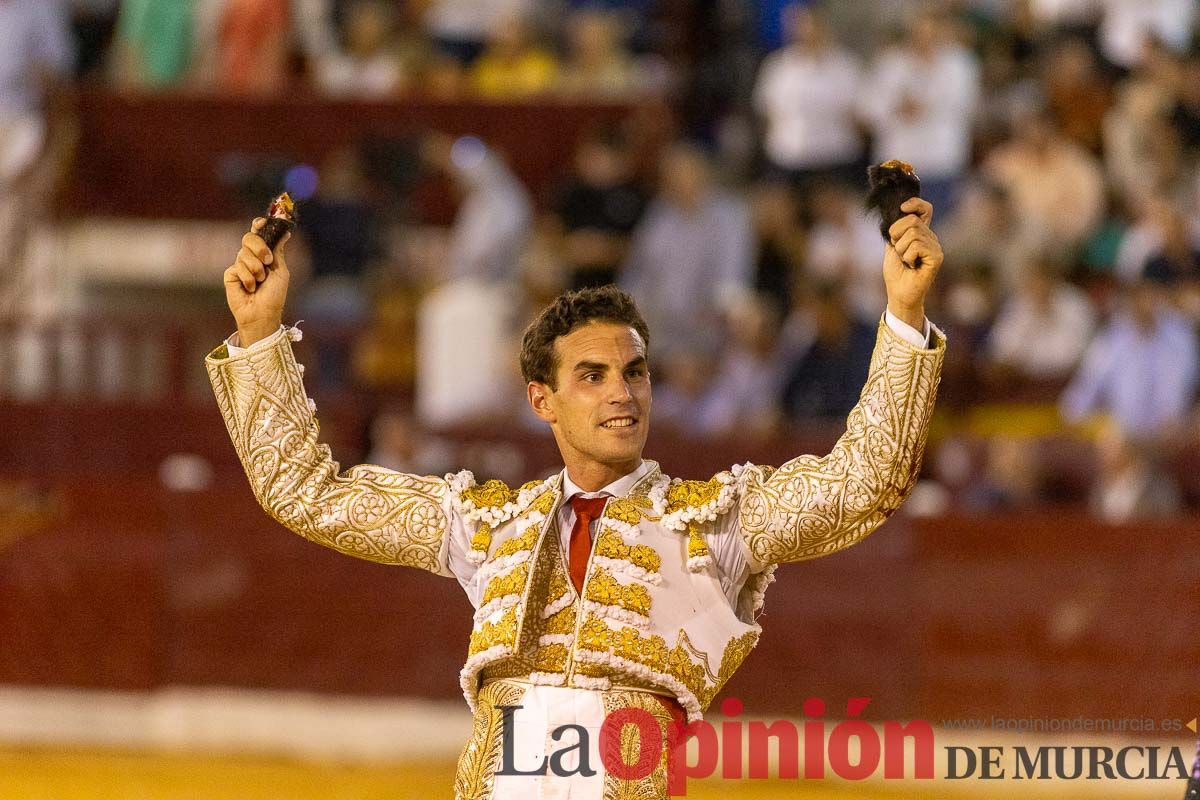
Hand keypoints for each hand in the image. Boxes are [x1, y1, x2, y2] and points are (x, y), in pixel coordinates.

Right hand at [223, 218, 290, 345]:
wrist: (263, 314)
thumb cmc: (274, 295)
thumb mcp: (281, 270)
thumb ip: (278, 250)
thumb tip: (286, 232)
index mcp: (264, 254)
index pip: (258, 234)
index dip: (258, 226)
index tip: (261, 222)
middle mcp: (251, 257)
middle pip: (249, 238)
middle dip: (259, 247)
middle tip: (268, 261)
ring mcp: (239, 265)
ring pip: (243, 253)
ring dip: (255, 269)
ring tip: (260, 282)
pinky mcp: (230, 275)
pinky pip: (236, 267)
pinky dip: (247, 279)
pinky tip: (250, 289)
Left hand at [883, 197, 941, 330]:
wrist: (899, 293)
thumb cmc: (896, 272)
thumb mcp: (892, 247)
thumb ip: (896, 231)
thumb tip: (896, 213)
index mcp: (921, 233)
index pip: (925, 209)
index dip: (915, 203)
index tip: (902, 207)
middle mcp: (931, 238)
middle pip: (911, 220)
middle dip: (896, 235)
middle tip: (899, 252)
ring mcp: (935, 247)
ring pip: (912, 233)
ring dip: (901, 249)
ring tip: (905, 261)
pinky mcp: (936, 257)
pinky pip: (916, 246)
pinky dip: (907, 256)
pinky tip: (911, 266)